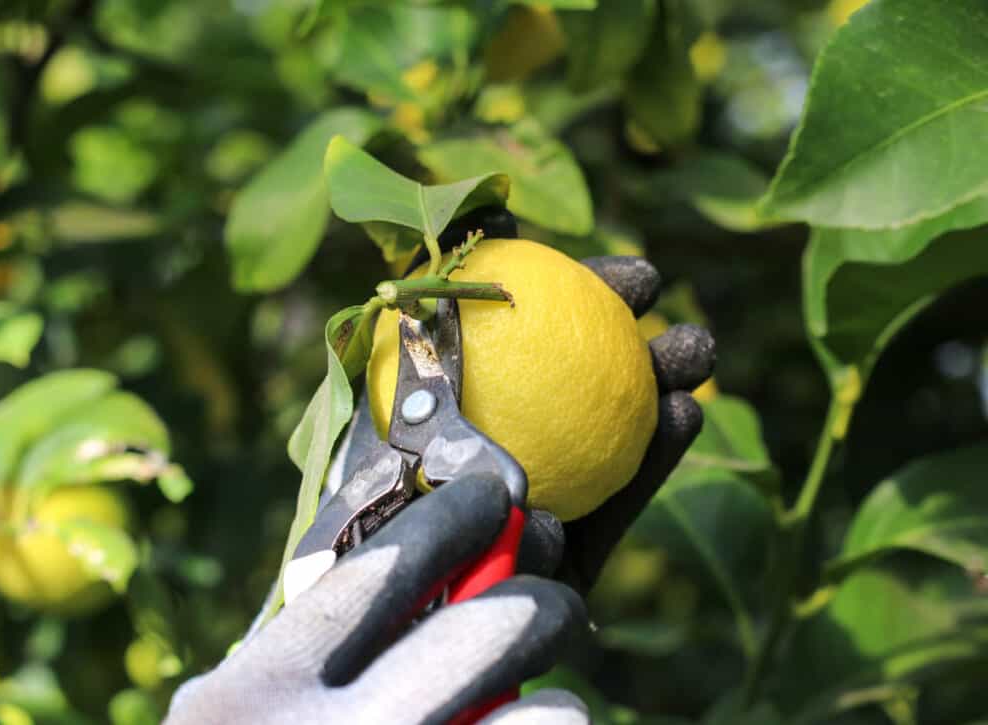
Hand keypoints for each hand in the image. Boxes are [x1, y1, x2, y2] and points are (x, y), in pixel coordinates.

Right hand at [164, 475, 588, 724]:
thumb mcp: (246, 712)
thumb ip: (313, 652)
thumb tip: (440, 570)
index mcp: (257, 692)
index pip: (387, 568)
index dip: (458, 519)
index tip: (500, 498)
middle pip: (492, 628)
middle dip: (547, 603)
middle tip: (558, 605)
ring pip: (548, 720)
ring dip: (556, 707)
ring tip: (544, 710)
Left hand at [343, 207, 715, 594]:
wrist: (392, 629)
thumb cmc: (370, 521)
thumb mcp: (387, 416)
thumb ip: (422, 338)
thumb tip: (470, 242)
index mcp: (463, 405)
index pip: (519, 330)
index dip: (566, 288)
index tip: (605, 264)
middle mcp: (512, 441)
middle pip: (573, 369)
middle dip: (620, 324)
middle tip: (652, 292)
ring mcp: (552, 493)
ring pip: (616, 427)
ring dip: (659, 383)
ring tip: (696, 351)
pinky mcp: (579, 554)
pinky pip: (620, 499)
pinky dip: (654, 457)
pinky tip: (685, 414)